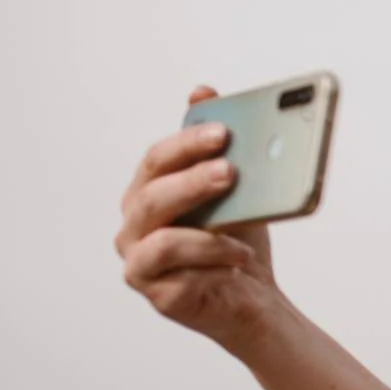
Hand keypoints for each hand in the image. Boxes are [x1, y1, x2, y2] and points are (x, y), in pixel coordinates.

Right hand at [114, 86, 284, 354]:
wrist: (255, 300)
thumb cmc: (238, 242)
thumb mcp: (239, 193)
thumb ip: (219, 148)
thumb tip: (202, 90)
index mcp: (148, 193)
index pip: (156, 160)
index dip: (186, 143)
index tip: (223, 131)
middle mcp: (135, 225)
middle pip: (152, 195)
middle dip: (192, 180)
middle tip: (231, 171)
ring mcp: (139, 262)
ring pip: (161, 238)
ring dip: (206, 232)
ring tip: (242, 230)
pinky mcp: (157, 294)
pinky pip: (178, 275)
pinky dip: (213, 264)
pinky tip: (240, 260)